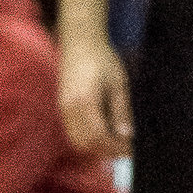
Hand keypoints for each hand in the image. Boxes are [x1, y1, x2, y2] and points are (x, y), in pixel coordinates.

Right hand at [57, 31, 133, 158]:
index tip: (131, 148)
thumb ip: (121, 111)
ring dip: (96, 147)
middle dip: (106, 150)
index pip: (99, 137)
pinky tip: (102, 131)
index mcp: (85, 101)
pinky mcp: (61, 108)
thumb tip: (126, 136)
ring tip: (114, 140)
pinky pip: (72, 133)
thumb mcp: (118, 82)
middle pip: (86, 144)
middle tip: (124, 146)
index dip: (116, 147)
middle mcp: (70, 109)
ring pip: (77, 141)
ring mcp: (63, 109)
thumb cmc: (102, 58)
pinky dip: (87, 139)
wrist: (80, 41)